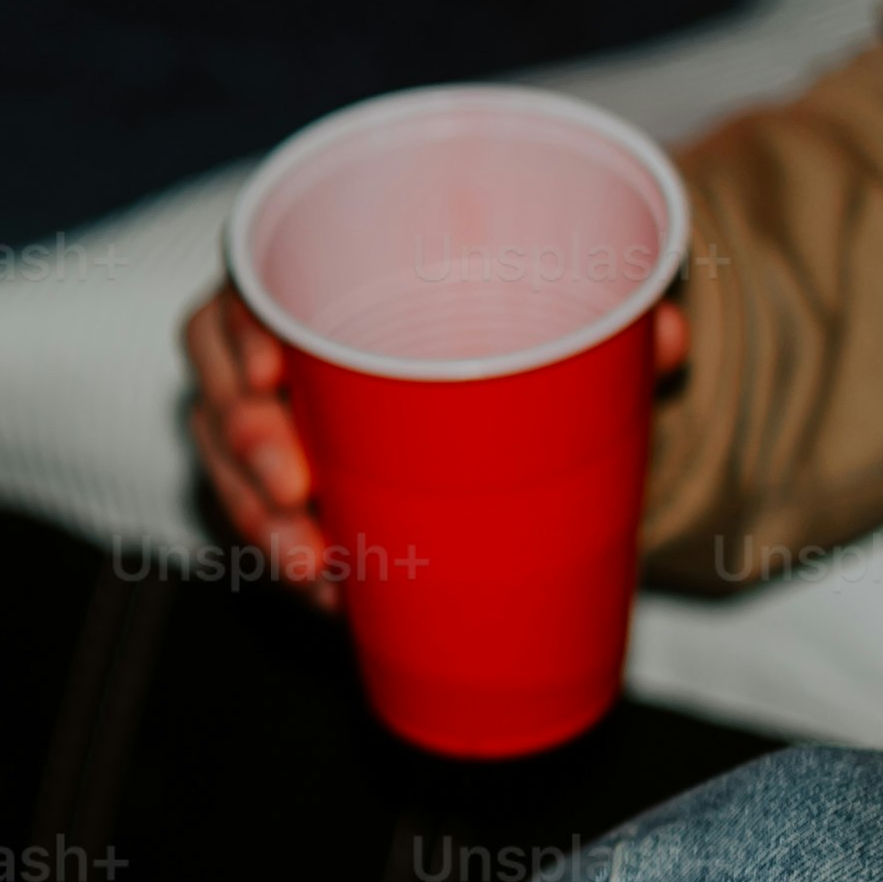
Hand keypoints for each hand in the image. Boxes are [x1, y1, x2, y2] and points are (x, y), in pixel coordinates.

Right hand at [184, 282, 690, 609]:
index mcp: (303, 285)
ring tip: (312, 566)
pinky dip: (296, 566)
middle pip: (219, 399)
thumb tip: (662, 339)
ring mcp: (269, 426)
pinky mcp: (289, 488)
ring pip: (230, 473)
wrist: (494, 371)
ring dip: (260, 525)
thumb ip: (602, 310)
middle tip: (295, 490)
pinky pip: (268, 528)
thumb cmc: (494, 311)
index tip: (271, 373)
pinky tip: (333, 596)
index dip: (234, 341)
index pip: (234, 303)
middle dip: (246, 450)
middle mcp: (267, 353)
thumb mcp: (547, 301)